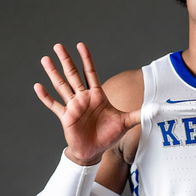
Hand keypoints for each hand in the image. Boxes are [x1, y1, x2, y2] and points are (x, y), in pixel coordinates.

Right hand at [34, 42, 140, 164]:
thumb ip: (140, 114)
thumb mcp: (126, 123)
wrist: (95, 151)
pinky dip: (46, 97)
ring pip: (61, 86)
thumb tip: (157, 109)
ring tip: (45, 59)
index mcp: (96, 95)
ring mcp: (73, 106)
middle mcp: (83, 98)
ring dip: (53, 73)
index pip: (90, 72)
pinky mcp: (66, 117)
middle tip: (58, 45)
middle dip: (66, 60)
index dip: (86, 59)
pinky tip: (37, 86)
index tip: (81, 44)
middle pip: (73, 75)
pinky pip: (54, 105)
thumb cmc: (108, 135)